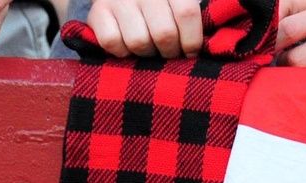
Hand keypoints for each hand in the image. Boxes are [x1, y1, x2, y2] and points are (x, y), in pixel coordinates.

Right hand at [86, 0, 201, 57]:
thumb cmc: (163, 6)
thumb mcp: (181, 4)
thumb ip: (193, 20)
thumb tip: (208, 46)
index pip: (186, 13)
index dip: (192, 40)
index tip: (190, 52)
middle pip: (164, 34)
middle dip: (171, 52)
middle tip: (170, 52)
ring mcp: (117, 0)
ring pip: (138, 42)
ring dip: (147, 53)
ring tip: (150, 48)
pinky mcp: (97, 12)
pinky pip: (112, 42)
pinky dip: (122, 52)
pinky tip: (128, 45)